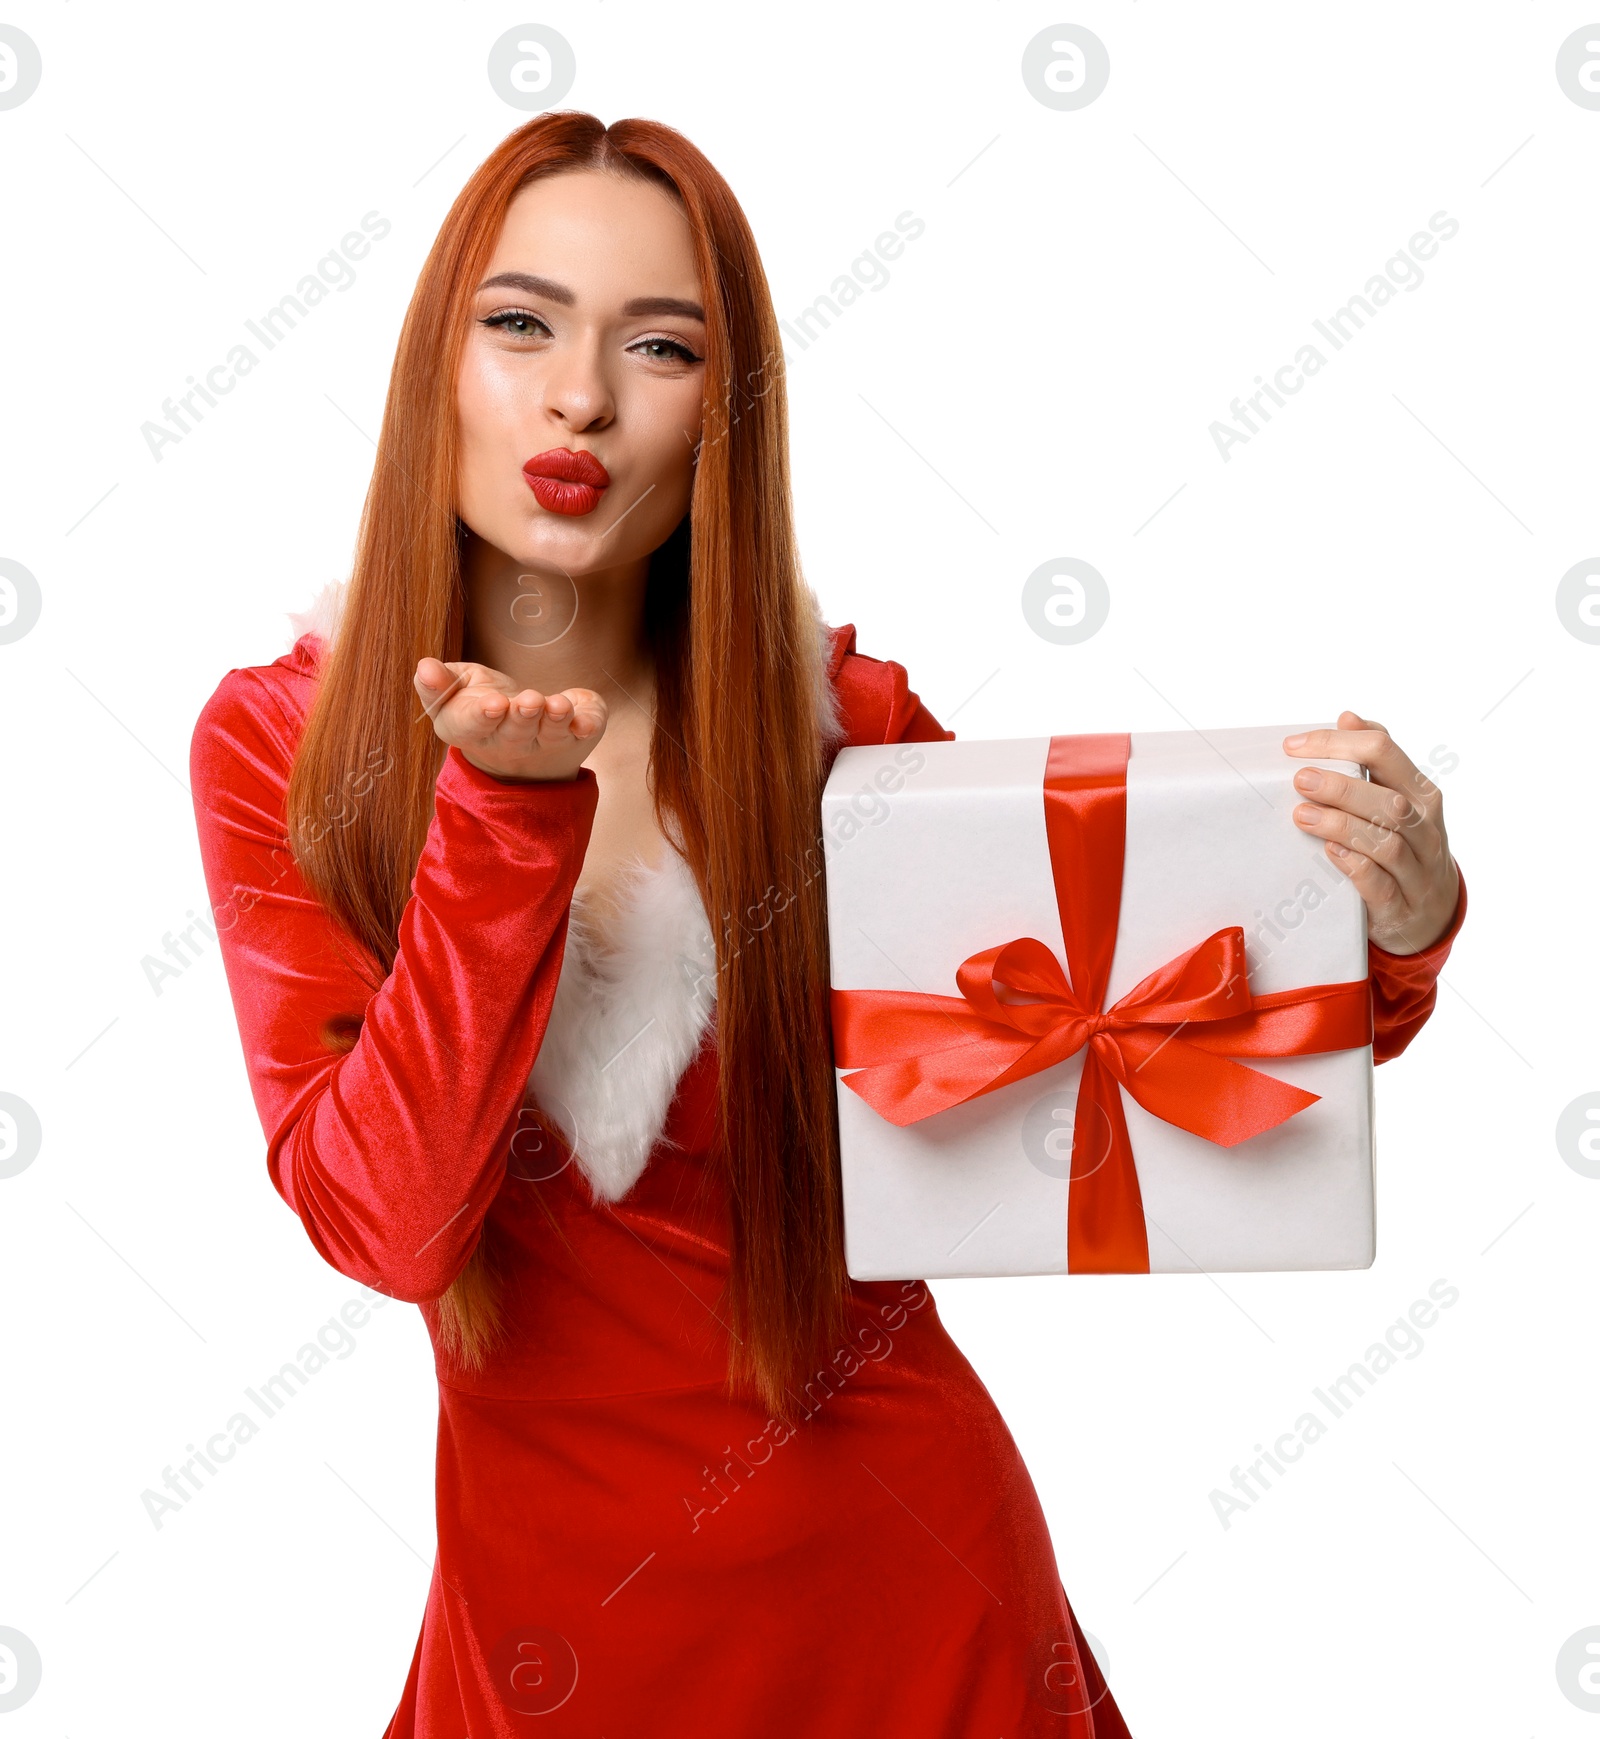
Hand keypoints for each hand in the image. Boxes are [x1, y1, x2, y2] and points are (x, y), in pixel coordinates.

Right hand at [414, 658, 606, 783]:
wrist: (523, 747)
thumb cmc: (482, 707)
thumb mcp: (454, 693)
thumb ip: (437, 683)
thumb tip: (424, 666)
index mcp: (471, 730)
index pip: (471, 726)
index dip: (482, 716)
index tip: (493, 704)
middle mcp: (509, 743)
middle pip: (515, 733)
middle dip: (522, 718)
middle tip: (530, 702)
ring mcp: (544, 743)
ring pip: (550, 734)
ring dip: (555, 720)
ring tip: (558, 705)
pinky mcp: (576, 735)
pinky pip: (584, 732)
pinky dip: (588, 724)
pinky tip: (588, 721)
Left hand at [1283, 711, 1459, 954]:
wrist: (1429, 914)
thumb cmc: (1405, 845)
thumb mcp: (1398, 799)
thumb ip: (1377, 760)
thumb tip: (1347, 718)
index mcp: (1421, 793)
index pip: (1384, 752)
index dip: (1338, 744)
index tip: (1292, 747)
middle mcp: (1426, 828)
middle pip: (1389, 799)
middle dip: (1342, 786)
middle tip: (1300, 780)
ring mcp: (1417, 869)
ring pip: (1387, 842)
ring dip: (1342, 825)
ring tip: (1302, 816)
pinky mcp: (1401, 905)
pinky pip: (1381, 884)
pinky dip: (1355, 866)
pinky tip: (1330, 853)